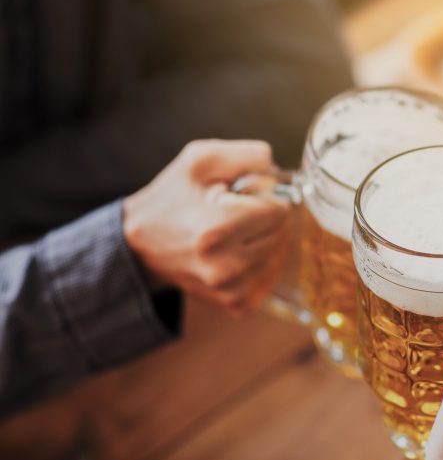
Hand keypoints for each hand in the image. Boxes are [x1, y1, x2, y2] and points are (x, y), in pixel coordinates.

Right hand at [123, 140, 290, 314]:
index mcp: (216, 229)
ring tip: (232, 233)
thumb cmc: (173, 197)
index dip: (266, 196)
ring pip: (280, 254)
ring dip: (265, 239)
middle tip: (234, 214)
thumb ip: (248, 156)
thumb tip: (282, 173)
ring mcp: (231, 290)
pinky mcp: (237, 304)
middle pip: (283, 232)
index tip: (242, 195)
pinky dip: (262, 262)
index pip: (280, 210)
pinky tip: (237, 252)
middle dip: (266, 218)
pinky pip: (271, 277)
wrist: (141, 244)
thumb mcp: (202, 159)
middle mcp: (225, 266)